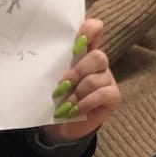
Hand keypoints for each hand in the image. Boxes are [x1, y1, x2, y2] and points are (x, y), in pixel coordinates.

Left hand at [40, 19, 121, 144]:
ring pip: (97, 78)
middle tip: (61, 86)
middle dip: (77, 72)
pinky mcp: (113, 96)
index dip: (90, 29)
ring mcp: (108, 79)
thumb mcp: (52, 78)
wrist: (62, 127)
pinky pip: (102, 94)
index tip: (79, 39)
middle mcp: (98, 63)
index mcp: (83, 52)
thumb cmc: (57, 98)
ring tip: (65, 106)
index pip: (94, 30)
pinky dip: (85, 103)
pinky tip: (75, 111)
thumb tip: (41, 55)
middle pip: (97, 56)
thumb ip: (54, 64)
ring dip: (77, 93)